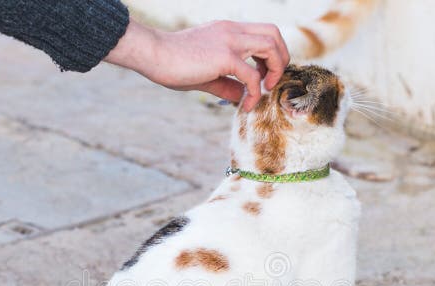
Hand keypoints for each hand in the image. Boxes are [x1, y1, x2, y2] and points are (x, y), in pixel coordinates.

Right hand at [105, 19, 289, 110]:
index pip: (264, 32)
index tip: (262, 75)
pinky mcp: (224, 56)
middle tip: (270, 81)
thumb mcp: (205, 74)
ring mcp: (230, 41)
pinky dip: (255, 93)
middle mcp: (232, 31)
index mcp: (228, 30)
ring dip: (274, 70)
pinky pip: (252, 75)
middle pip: (274, 33)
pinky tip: (245, 105)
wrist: (153, 54)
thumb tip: (242, 96)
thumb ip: (227, 83)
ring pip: (271, 46)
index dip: (271, 54)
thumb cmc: (173, 64)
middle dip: (280, 59)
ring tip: (265, 90)